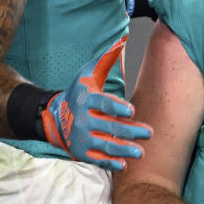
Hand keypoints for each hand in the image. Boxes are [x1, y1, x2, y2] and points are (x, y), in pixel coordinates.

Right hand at [41, 40, 150, 170]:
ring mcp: (81, 137)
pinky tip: (124, 165)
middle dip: (130, 131)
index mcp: (86, 99)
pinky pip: (97, 160)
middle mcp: (82, 119)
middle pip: (109, 126)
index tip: (132, 111)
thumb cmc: (80, 92)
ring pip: (105, 145)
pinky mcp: (81, 152)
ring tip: (141, 152)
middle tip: (149, 133)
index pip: (103, 104)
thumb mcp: (89, 74)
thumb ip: (106, 59)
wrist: (55, 116)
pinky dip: (110, 163)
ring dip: (124, 150)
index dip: (117, 108)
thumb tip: (122, 38)